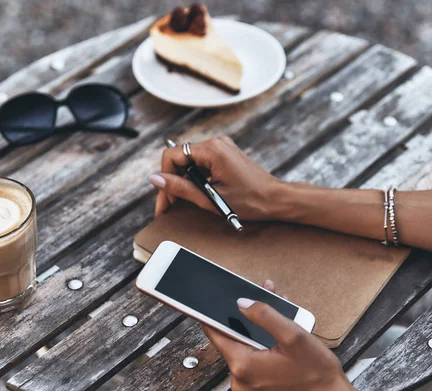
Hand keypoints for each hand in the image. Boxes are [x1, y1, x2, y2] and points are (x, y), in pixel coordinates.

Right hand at [149, 136, 283, 217]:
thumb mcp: (211, 199)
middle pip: (179, 158)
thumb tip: (155, 179)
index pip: (172, 156)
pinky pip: (201, 163)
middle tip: (170, 205)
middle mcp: (216, 143)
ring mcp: (221, 147)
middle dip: (172, 182)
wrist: (277, 199)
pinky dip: (196, 178)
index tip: (166, 199)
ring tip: (185, 202)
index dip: (164, 178)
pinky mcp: (225, 154)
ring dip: (184, 181)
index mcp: (212, 150)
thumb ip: (181, 188)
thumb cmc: (251, 200)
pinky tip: (199, 194)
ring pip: (189, 161)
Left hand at [203, 280, 361, 390]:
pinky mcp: (257, 387)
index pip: (214, 332)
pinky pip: (253, 359)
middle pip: (233, 337)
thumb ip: (265, 315)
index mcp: (243, 364)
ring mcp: (248, 385)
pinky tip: (280, 335)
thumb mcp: (293, 335)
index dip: (215, 313)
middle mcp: (240, 378)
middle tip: (265, 298)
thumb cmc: (316, 373)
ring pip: (245, 347)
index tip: (214, 299)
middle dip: (248, 317)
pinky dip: (263, 345)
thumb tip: (242, 302)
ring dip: (258, 329)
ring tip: (280, 316)